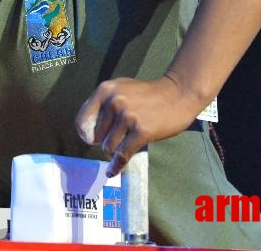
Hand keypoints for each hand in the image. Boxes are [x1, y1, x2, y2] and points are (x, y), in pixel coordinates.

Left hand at [74, 76, 201, 176]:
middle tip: (119, 138)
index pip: (82, 119)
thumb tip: (87, 131)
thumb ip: (103, 104)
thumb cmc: (148, 94)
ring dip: (114, 151)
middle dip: (105, 141)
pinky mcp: (141, 131)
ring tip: (125, 144)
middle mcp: (114, 102)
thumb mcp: (121, 89)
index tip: (91, 140)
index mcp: (105, 90)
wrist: (178, 94)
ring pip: (109, 147)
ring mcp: (128, 116)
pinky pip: (122, 155)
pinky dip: (116, 166)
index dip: (86, 133)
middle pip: (97, 136)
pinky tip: (113, 171)